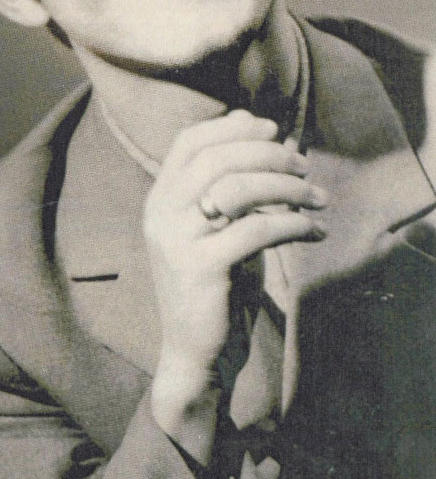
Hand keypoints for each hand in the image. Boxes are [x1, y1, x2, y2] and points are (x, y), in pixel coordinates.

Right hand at [145, 110, 327, 456]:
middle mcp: (161, 212)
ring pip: (237, 188)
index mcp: (161, 197)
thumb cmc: (215, 283)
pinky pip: (256, 230)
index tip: (272, 128)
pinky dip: (293, 224)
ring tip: (318, 196)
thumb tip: (256, 128)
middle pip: (216, 157)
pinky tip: (314, 231)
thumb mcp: (217, 227)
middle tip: (304, 164)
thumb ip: (228, 184)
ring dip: (287, 185)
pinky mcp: (201, 268)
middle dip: (268, 153)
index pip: (189, 141)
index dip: (231, 127)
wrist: (194, 352)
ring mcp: (177, 240)